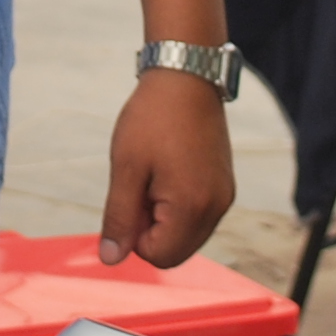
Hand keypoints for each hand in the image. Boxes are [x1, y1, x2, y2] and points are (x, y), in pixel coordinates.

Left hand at [100, 67, 236, 266]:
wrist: (186, 77)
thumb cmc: (152, 118)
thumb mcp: (125, 167)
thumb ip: (119, 218)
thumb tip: (111, 258)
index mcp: (192, 207)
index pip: (159, 257)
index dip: (134, 235)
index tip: (131, 194)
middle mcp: (216, 208)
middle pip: (176, 252)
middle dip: (150, 229)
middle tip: (140, 185)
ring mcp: (224, 197)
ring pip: (186, 236)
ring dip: (164, 217)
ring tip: (155, 175)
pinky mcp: (224, 186)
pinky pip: (198, 217)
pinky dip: (179, 206)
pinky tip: (169, 171)